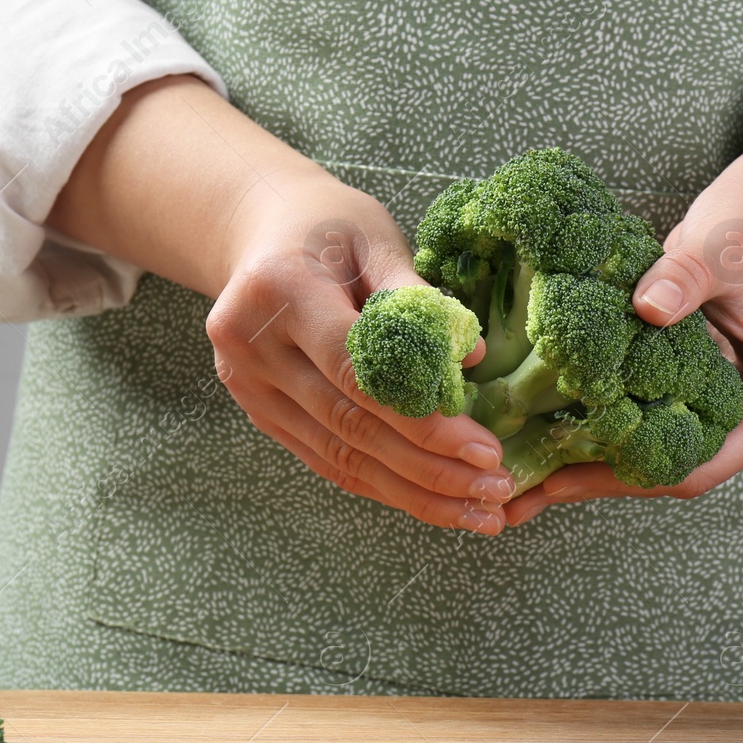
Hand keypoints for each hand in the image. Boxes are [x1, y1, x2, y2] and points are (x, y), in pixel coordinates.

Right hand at [207, 172, 517, 532]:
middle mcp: (251, 346)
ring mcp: (247, 386)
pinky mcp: (259, 412)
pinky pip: (326, 461)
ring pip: (339, 457)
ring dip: (414, 493)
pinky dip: (384, 486)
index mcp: (280, 290)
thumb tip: (471, 360)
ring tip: (479, 512)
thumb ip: (418, 297)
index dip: (424, 420)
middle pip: (350, 426)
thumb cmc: (328, 229)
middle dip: (430, 468)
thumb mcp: (375, 237)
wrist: (257, 231)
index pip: (360, 373)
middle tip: (495, 492)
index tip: (485, 450)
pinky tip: (435, 502)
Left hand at [504, 112, 742, 525]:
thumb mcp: (720, 250)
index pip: (698, 466)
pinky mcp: (694, 393)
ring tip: (515, 477)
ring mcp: (725, 410)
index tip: (558, 478)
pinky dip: (595, 431)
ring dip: (587, 464)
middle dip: (594, 482)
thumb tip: (649, 308)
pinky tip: (539, 435)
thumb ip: (686, 278)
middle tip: (516, 495)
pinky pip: (642, 425)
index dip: (624, 479)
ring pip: (651, 457)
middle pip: (668, 474)